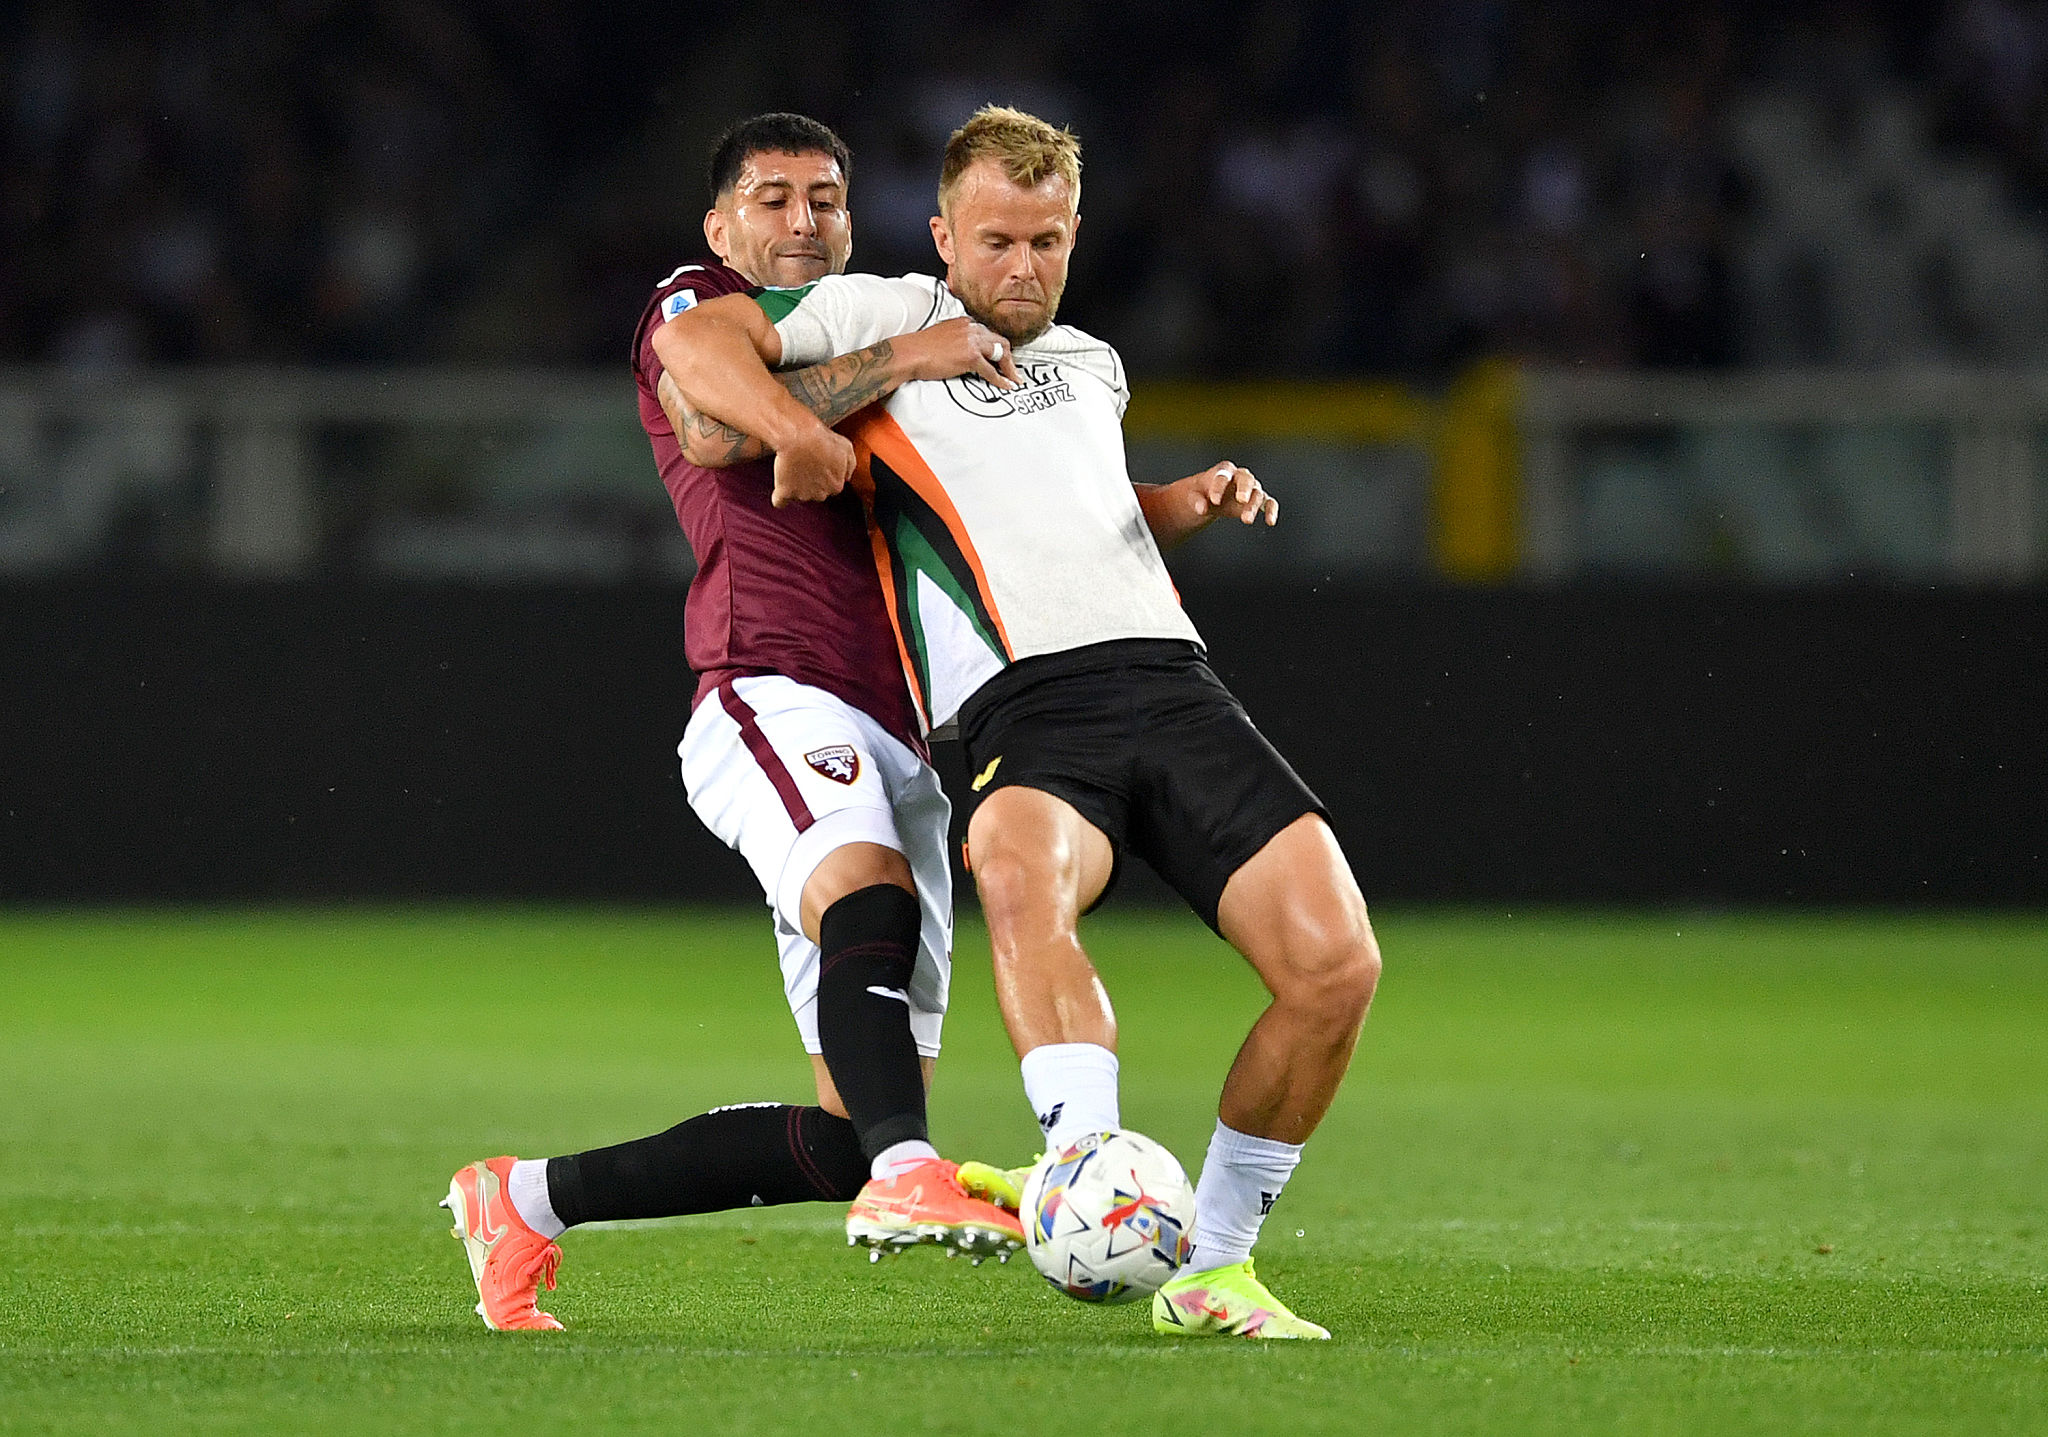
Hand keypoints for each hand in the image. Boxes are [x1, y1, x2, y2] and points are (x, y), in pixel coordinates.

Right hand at [770, 422, 855, 506]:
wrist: (799, 437)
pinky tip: (780, 492)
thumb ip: (849, 465)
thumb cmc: (821, 439)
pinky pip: (780, 502)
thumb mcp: (846, 447)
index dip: (825, 475)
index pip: (832, 487)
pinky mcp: (785, 493)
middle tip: (806, 465)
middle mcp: (821, 494)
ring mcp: (802, 495)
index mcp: (836, 484)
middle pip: (816, 493)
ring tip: (793, 468)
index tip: (820, 466)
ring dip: (796, 486)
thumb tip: (846, 475)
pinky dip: (779, 498)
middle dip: (812, 482)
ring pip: (799, 496)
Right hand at [897, 316, 1020, 387]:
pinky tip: (1006, 386)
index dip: (997, 348)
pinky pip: (991, 370)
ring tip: (1013, 380)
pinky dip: (1001, 380)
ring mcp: (972, 341)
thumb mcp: (942, 336)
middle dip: (1009, 357)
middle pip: (1000, 341)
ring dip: (1009, 369)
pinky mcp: (970, 356)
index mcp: (965, 322)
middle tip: (1012, 371)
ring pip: (1000, 353)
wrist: (910, 353)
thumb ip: (958, 339)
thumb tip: (964, 352)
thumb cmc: (920, 348)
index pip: (989, 334)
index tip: (1001, 358)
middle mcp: (971, 328)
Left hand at [1184, 461, 1277, 526]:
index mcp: (1224, 470)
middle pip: (1246, 479)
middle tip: (1241, 499)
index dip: (1219, 487)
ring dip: (1253, 506)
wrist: (1212, 499)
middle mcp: (1241, 476)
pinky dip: (1271, 511)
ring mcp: (1252, 488)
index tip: (1214, 501)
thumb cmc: (1203, 493)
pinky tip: (1270, 522)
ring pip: (1257, 494)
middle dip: (1244, 489)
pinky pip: (1269, 503)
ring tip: (1246, 520)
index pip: (1224, 476)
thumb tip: (1202, 508)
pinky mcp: (1259, 500)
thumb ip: (1197, 501)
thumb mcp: (1194, 496)